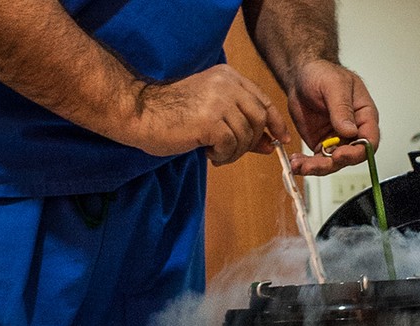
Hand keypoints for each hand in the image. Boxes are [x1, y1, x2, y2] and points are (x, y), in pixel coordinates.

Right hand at [128, 64, 290, 164]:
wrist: (140, 113)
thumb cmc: (172, 114)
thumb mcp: (212, 112)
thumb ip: (241, 124)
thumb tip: (271, 144)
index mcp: (228, 76)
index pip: (263, 100)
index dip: (275, 122)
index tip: (280, 139)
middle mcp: (227, 84)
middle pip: (259, 118)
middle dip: (252, 142)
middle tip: (233, 152)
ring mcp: (219, 101)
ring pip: (246, 135)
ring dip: (234, 152)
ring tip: (217, 154)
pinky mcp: (210, 121)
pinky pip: (231, 145)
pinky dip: (223, 155)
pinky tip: (209, 153)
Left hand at [284, 60, 379, 175]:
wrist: (301, 76)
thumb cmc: (322, 73)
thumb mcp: (334, 85)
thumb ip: (342, 108)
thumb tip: (349, 130)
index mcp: (364, 116)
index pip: (370, 141)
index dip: (358, 152)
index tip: (340, 154)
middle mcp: (354, 132)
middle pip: (350, 157)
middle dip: (332, 163)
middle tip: (314, 164)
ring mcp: (337, 140)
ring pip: (332, 163)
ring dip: (316, 168)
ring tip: (300, 166)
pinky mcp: (321, 144)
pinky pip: (316, 160)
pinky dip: (306, 164)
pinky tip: (296, 163)